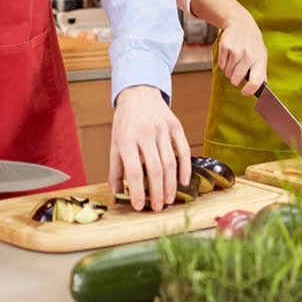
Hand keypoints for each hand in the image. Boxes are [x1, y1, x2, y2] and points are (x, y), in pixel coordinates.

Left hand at [109, 85, 191, 211]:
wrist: (139, 94)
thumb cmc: (125, 122)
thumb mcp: (115, 143)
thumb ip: (116, 169)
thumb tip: (117, 193)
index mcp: (127, 140)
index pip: (134, 171)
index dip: (137, 191)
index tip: (139, 206)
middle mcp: (146, 134)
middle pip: (155, 169)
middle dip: (157, 192)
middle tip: (157, 208)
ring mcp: (163, 129)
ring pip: (170, 162)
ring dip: (171, 184)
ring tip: (169, 199)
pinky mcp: (176, 126)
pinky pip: (184, 150)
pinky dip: (186, 168)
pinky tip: (184, 181)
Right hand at [217, 11, 267, 95]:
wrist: (242, 24)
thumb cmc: (253, 43)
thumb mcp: (261, 55)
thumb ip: (262, 72)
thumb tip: (263, 88)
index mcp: (260, 60)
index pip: (256, 82)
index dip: (249, 91)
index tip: (244, 92)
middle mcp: (248, 55)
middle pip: (235, 80)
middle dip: (235, 79)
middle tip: (238, 70)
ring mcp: (236, 51)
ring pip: (227, 73)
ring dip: (229, 70)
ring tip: (235, 59)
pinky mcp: (225, 47)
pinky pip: (220, 65)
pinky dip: (223, 63)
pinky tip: (229, 54)